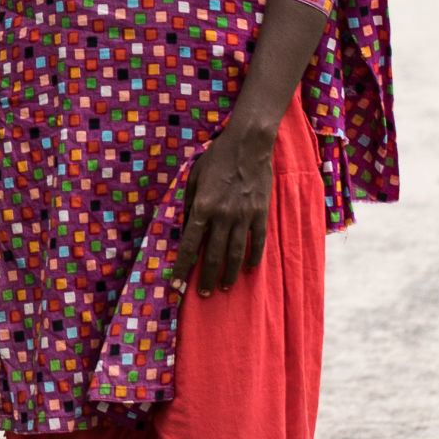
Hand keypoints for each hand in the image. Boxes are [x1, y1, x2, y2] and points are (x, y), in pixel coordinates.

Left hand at [171, 121, 277, 297]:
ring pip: (236, 253)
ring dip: (228, 273)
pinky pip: (257, 241)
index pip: (189, 245)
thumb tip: (185, 226)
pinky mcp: (261, 213)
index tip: (177, 284)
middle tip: (203, 294)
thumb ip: (189, 202)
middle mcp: (222, 215)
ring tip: (223, 287)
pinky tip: (248, 268)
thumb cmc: (217, 157)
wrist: (248, 143)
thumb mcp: (193, 176)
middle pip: (213, 255)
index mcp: (203, 206)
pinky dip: (253, 257)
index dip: (182, 267)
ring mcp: (243, 216)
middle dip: (206, 278)